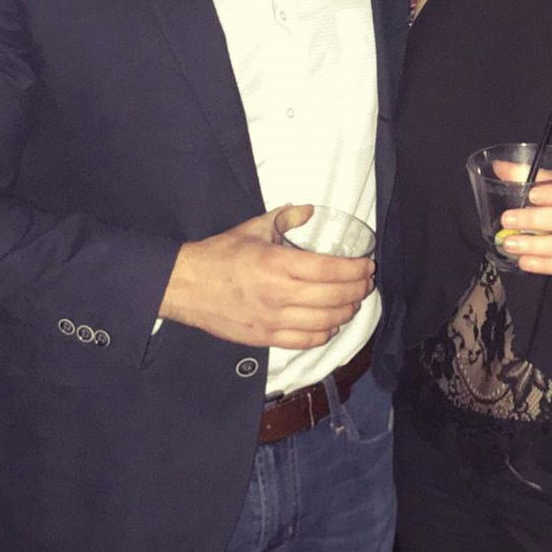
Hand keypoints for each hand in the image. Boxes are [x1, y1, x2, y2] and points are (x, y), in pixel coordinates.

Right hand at [160, 203, 374, 348]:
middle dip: (358, 290)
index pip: (330, 270)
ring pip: (325, 322)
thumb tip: (310, 210)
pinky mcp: (265, 338)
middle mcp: (278, 295)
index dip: (355, 270)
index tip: (367, 266)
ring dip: (346, 312)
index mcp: (277, 264)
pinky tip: (331, 323)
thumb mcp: (253, 228)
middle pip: (333, 297)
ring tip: (353, 302)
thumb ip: (285, 218)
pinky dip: (325, 333)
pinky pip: (306, 341)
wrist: (185, 286)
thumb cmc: (219, 255)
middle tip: (366, 284)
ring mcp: (273, 320)